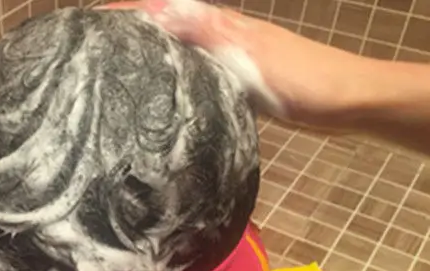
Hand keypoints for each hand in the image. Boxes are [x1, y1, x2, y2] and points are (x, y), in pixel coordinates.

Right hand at [99, 1, 373, 126]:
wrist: (344, 100)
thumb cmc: (299, 79)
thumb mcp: (246, 56)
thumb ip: (205, 34)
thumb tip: (157, 13)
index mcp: (217, 25)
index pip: (162, 9)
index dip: (125, 14)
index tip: (87, 25)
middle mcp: (218, 35)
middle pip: (164, 25)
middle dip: (127, 32)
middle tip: (89, 52)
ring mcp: (226, 58)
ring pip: (176, 49)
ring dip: (145, 54)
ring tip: (111, 72)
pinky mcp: (235, 82)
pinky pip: (192, 74)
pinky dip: (169, 77)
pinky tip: (158, 98)